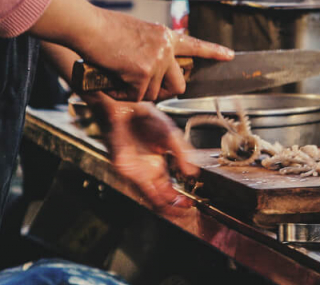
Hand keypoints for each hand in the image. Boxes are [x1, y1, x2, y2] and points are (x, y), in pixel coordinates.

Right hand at [29, 0, 233, 101]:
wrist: (88, 26)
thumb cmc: (104, 29)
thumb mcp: (137, 33)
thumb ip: (151, 48)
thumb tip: (154, 70)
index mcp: (166, 36)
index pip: (195, 45)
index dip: (213, 52)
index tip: (230, 56)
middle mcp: (166, 48)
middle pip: (178, 85)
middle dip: (163, 93)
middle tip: (144, 89)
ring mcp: (157, 60)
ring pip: (153, 94)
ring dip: (135, 92)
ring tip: (118, 76)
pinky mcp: (143, 72)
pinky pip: (136, 96)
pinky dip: (122, 94)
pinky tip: (112, 79)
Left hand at [87, 96, 198, 214]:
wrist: (128, 107)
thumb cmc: (146, 118)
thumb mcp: (171, 136)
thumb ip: (182, 154)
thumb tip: (193, 173)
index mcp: (157, 166)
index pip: (169, 190)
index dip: (180, 199)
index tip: (191, 205)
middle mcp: (146, 172)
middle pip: (160, 198)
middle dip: (174, 208)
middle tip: (187, 213)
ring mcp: (136, 172)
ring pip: (150, 198)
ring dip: (165, 207)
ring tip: (179, 213)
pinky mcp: (126, 168)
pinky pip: (141, 188)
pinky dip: (154, 197)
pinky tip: (164, 201)